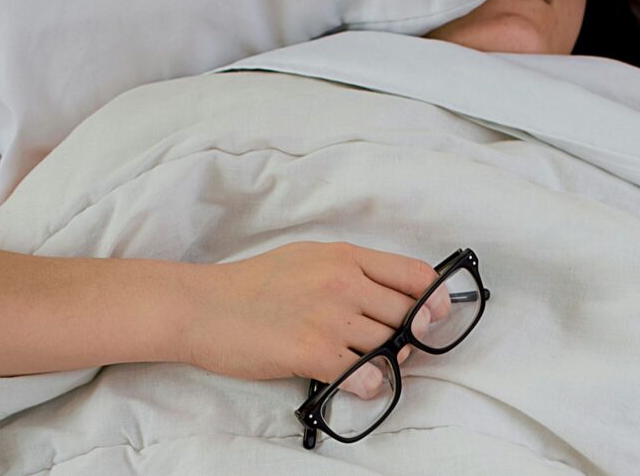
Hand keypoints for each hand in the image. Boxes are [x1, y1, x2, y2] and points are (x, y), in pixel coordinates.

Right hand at [180, 241, 441, 397]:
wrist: (202, 306)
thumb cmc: (253, 284)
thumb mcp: (308, 258)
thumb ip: (351, 272)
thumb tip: (391, 296)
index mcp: (345, 256)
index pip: (414, 274)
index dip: (435, 299)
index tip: (436, 315)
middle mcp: (343, 282)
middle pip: (408, 315)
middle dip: (410, 336)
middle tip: (394, 347)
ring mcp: (329, 317)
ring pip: (389, 346)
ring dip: (388, 361)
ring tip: (367, 363)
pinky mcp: (312, 351)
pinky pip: (365, 374)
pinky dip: (369, 384)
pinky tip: (355, 380)